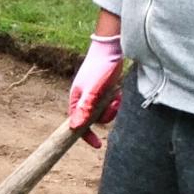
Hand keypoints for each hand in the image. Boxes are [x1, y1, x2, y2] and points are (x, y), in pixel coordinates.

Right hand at [68, 32, 122, 147]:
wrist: (110, 49)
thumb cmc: (98, 68)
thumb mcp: (92, 90)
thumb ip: (84, 108)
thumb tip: (74, 127)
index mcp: (75, 101)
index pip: (76, 125)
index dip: (86, 135)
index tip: (97, 145)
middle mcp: (83, 100)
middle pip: (93, 121)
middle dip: (104, 117)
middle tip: (112, 108)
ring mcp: (94, 97)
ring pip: (103, 114)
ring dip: (111, 109)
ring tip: (115, 97)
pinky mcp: (104, 93)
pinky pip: (110, 105)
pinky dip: (115, 102)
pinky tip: (118, 93)